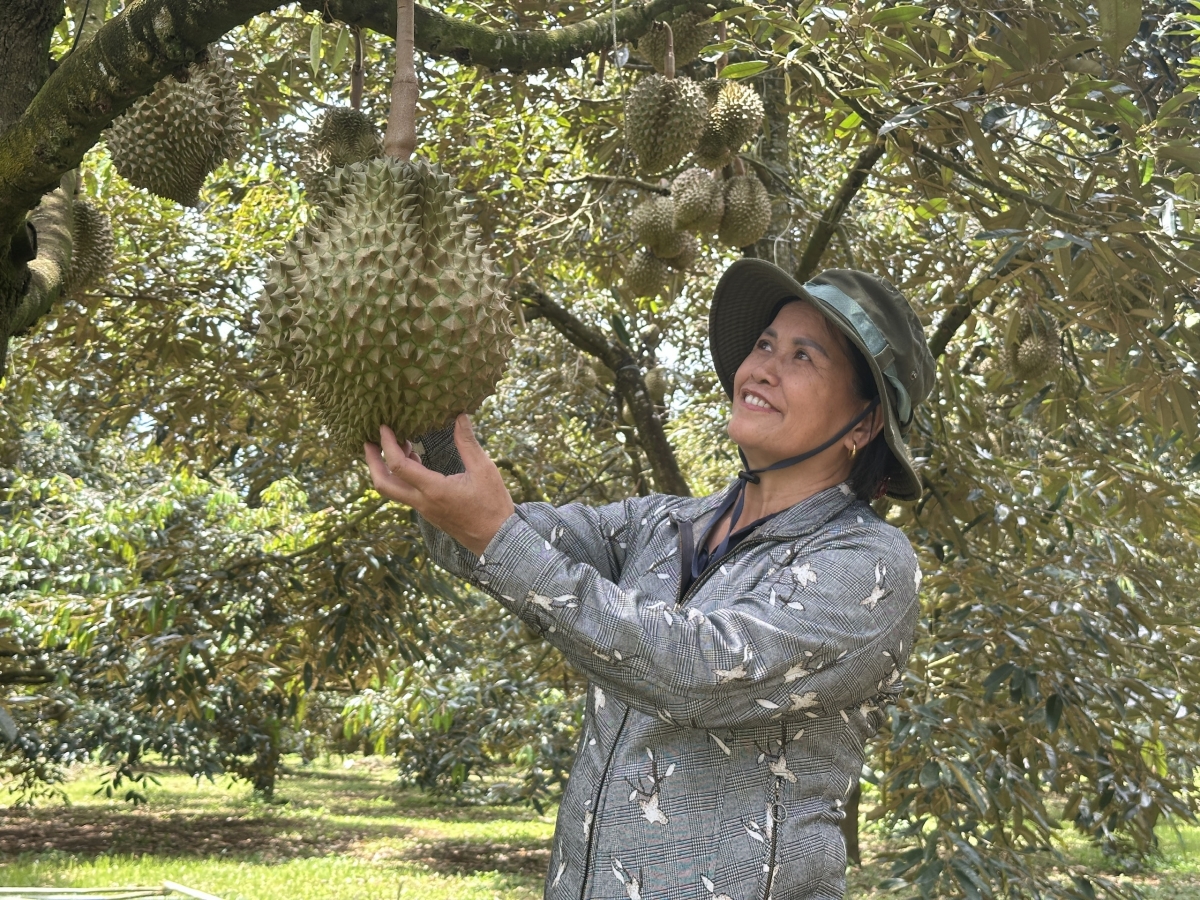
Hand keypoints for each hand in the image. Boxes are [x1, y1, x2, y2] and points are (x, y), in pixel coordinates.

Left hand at [364, 414, 514, 555]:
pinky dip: (402, 475)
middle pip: (383, 484)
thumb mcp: (484, 470)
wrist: (497, 539)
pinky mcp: (428, 512)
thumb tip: (460, 416)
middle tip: (368, 442)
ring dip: (387, 468)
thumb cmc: (492, 505)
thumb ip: (468, 443)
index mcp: (434, 490)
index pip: (398, 466)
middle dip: (371, 462)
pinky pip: (406, 493)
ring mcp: (424, 509)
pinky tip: (415, 459)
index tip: (383, 427)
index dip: (387, 444)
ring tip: (397, 444)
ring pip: (393, 490)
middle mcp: (422, 502)